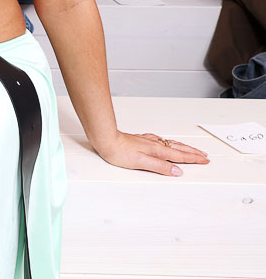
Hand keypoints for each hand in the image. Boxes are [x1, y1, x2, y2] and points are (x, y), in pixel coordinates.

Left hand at [93, 130, 209, 175]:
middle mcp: (155, 144)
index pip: (180, 155)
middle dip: (193, 152)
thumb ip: (160, 167)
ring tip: (191, 149)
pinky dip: (170, 143)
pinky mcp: (141, 140)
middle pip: (179, 148)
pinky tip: (166, 142)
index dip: (193, 158)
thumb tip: (177, 171)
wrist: (105, 139)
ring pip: (171, 143)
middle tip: (204, 155)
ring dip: (184, 147)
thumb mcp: (141, 163)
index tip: (205, 160)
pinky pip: (162, 140)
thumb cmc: (119, 151)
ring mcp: (148, 141)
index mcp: (157, 150)